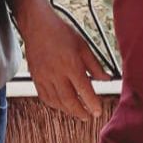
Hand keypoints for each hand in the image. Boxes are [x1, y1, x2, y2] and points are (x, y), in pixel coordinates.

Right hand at [19, 0, 106, 118]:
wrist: (37, 26)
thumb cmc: (61, 33)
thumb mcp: (83, 46)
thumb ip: (95, 65)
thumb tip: (106, 79)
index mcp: (71, 64)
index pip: (84, 89)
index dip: (92, 103)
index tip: (98, 111)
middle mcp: (56, 73)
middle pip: (69, 100)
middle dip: (80, 111)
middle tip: (88, 117)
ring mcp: (44, 77)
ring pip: (56, 102)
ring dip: (68, 110)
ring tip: (78, 113)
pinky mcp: (36, 78)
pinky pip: (45, 97)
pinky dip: (55, 105)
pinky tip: (62, 105)